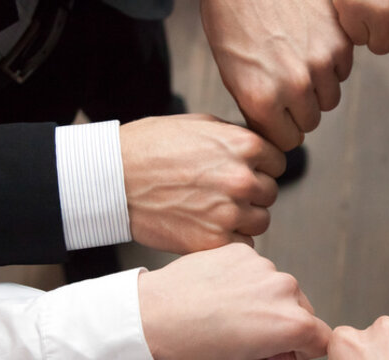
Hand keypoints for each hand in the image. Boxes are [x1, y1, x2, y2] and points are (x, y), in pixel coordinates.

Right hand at [120, 114, 284, 252]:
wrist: (111, 178)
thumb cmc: (149, 147)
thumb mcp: (199, 125)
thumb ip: (236, 138)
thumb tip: (260, 150)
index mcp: (244, 145)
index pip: (277, 162)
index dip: (259, 167)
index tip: (238, 171)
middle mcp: (242, 178)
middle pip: (270, 193)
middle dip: (251, 193)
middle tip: (220, 192)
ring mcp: (230, 211)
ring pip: (260, 220)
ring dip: (243, 218)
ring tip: (212, 210)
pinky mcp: (213, 240)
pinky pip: (242, 244)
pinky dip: (229, 239)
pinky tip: (206, 226)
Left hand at [138, 243, 331, 359]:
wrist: (152, 316)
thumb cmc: (191, 347)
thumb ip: (276, 356)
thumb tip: (287, 354)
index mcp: (292, 323)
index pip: (322, 338)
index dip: (306, 350)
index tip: (290, 353)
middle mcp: (285, 289)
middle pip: (303, 310)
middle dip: (286, 324)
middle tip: (254, 337)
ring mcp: (264, 266)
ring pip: (277, 287)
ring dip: (264, 300)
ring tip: (230, 313)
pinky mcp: (241, 251)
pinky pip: (254, 268)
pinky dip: (245, 280)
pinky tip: (220, 293)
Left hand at [201, 0, 353, 150]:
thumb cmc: (233, 21)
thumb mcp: (231, 72)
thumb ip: (257, 108)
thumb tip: (278, 131)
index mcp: (261, 99)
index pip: (287, 141)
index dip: (281, 129)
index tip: (277, 117)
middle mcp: (293, 86)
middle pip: (310, 122)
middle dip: (299, 110)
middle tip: (285, 86)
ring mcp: (320, 64)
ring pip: (329, 100)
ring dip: (317, 89)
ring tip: (297, 64)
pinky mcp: (339, 44)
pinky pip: (341, 72)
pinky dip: (330, 65)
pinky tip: (308, 46)